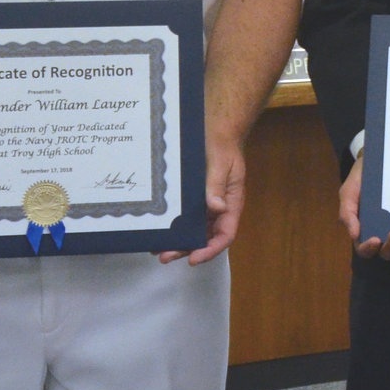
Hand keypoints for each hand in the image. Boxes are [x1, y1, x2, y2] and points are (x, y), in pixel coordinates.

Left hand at [162, 134, 244, 264]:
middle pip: (206, 238)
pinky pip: (187, 217)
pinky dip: (175, 227)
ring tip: (158, 249)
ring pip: (195, 230)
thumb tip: (217, 207)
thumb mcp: (222, 164)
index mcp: (231, 203)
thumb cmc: (223, 147)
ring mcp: (207, 204)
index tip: (194, 259)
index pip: (225, 234)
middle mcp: (219, 208)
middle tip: (165, 256)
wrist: (218, 130)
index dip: (210, 249)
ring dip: (179, 242)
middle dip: (187, 250)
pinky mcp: (195, 198)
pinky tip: (160, 230)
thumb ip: (217, 185)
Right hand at [342, 164, 389, 259]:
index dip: (369, 249)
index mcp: (365, 230)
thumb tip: (354, 234)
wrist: (380, 161)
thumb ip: (347, 212)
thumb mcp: (349, 192)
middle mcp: (382, 235)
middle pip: (387, 252)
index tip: (375, 239)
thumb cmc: (361, 179)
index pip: (365, 249)